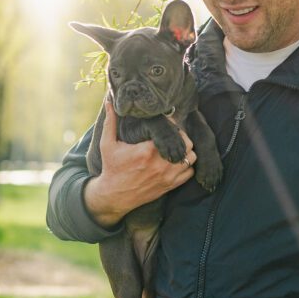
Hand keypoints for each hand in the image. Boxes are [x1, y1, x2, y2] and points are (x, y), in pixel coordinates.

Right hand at [84, 99, 195, 226]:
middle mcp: (160, 164)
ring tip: (177, 147)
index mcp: (147, 151)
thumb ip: (110, 122)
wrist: (114, 196)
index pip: (172, 132)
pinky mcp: (170, 186)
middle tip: (174, 135)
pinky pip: (189, 173)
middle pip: (187, 144)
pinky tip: (177, 161)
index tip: (167, 124)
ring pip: (191, 158)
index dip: (173, 126)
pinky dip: (187, 166)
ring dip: (186, 151)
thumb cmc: (111, 168)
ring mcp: (167, 176)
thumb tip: (109, 101)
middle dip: (182, 137)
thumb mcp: (107, 144)